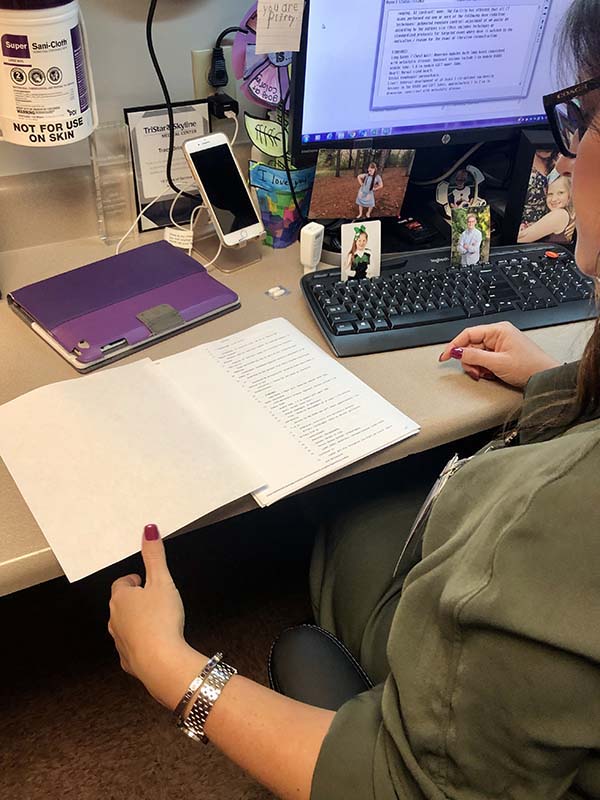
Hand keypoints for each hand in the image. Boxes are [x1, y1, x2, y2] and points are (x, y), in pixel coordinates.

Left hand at [108, 524, 205, 709]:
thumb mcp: (162, 581)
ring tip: (156, 620)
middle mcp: (115, 619)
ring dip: (138, 621)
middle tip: (154, 599)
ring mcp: (120, 640)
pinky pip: (132, 646)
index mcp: (121, 598)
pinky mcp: (128, 659)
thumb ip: (155, 556)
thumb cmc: (161, 621)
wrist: (161, 661)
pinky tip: (156, 642)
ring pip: (125, 625)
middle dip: (136, 600)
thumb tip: (148, 531)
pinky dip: (142, 642)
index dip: (135, 581)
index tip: (146, 581)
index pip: (122, 584)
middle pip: (122, 604)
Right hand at [439, 321, 559, 387]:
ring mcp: (500, 344)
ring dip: (477, 367)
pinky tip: (491, 374)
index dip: (454, 345)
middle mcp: (498, 334)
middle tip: (475, 372)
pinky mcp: (501, 353)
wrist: (546, 377)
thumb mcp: (498, 363)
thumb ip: (475, 357)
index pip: (468, 334)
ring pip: (476, 354)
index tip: (445, 356)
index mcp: (498, 330)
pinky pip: (484, 360)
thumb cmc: (530, 367)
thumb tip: (457, 352)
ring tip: (487, 374)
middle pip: (471, 345)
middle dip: (469, 361)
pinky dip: (484, 369)